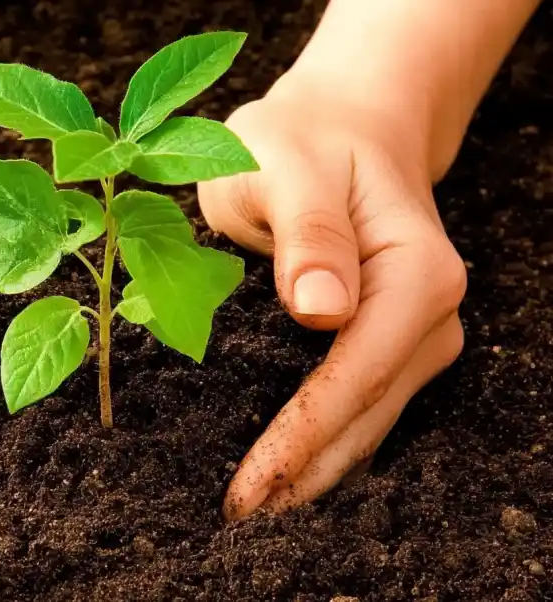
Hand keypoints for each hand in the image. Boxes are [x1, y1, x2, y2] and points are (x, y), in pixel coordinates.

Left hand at [199, 79, 466, 516]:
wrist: (341, 128)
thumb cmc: (304, 142)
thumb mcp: (287, 164)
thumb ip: (308, 232)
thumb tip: (321, 311)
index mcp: (415, 273)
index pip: (356, 375)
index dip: (302, 438)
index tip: (250, 486)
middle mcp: (429, 311)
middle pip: (366, 413)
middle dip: (305, 472)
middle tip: (240, 520)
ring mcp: (415, 331)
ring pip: (369, 422)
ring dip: (316, 472)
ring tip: (260, 514)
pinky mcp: (390, 340)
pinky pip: (362, 406)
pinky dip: (327, 445)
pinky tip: (290, 474)